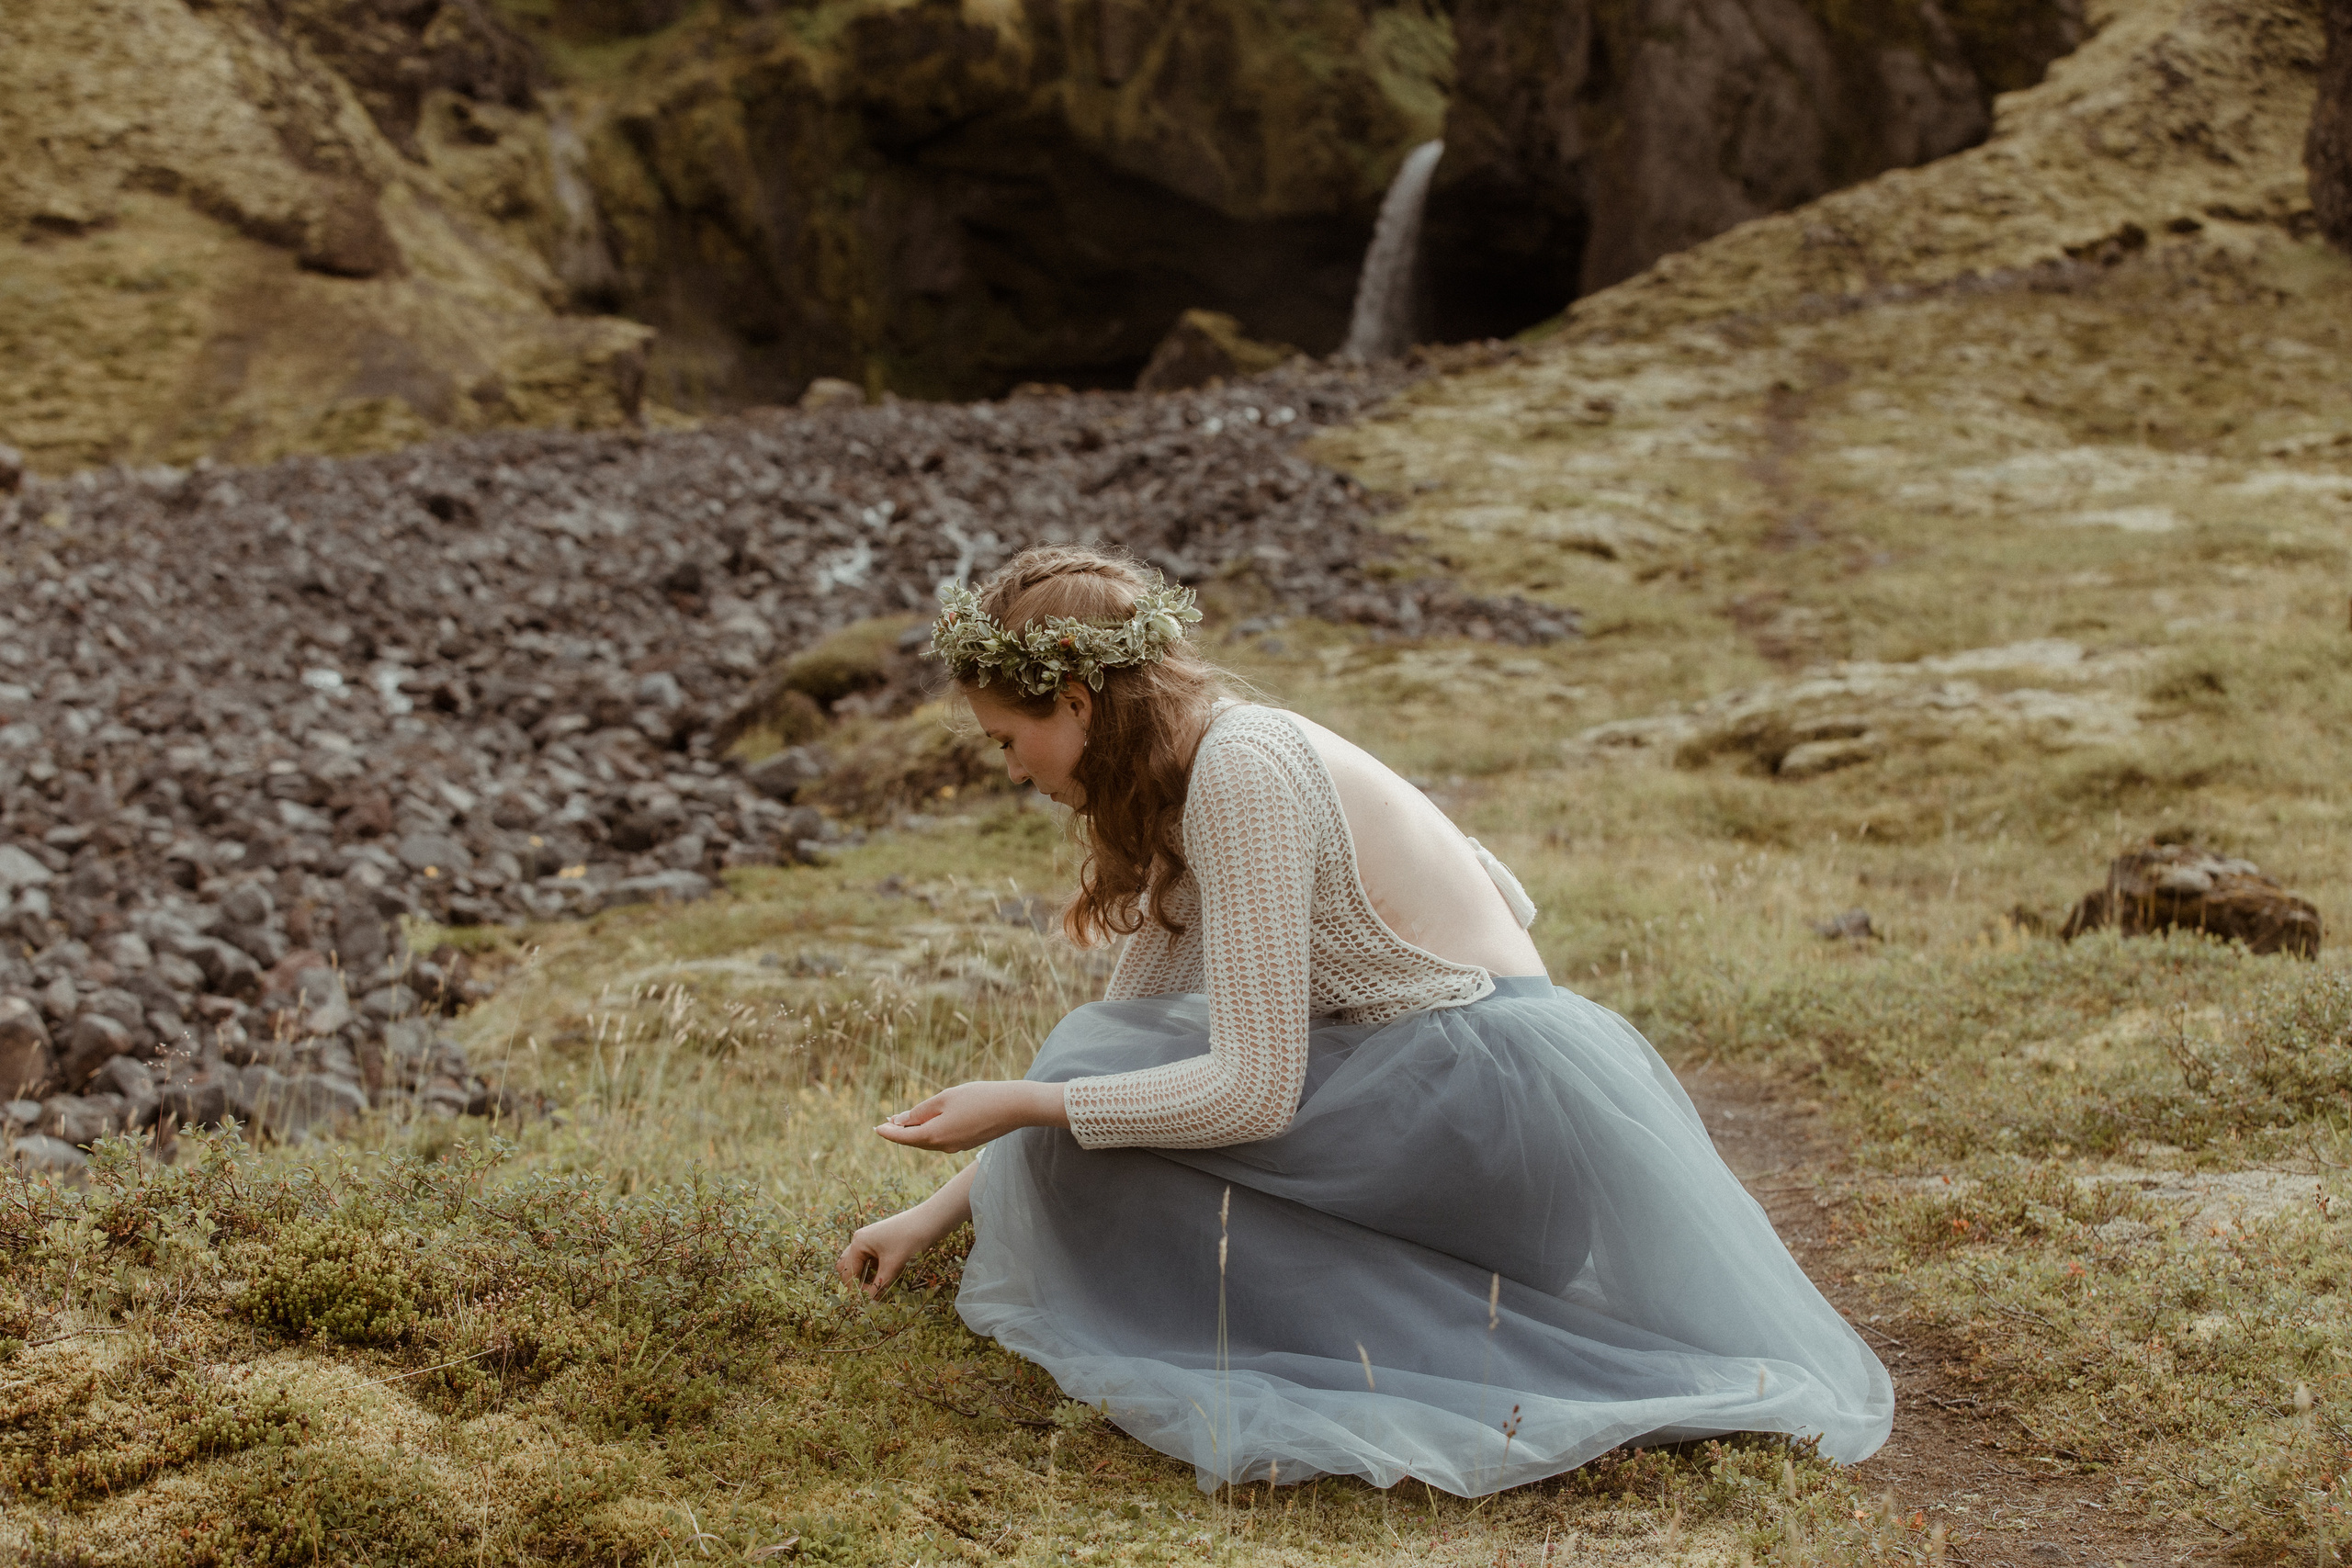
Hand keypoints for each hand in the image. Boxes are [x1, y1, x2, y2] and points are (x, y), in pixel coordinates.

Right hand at [837, 1205, 952, 1297]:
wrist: (931, 1220)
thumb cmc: (910, 1240)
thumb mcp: (893, 1266)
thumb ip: (879, 1287)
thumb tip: (870, 1304)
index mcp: (858, 1243)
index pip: (848, 1273)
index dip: (855, 1290)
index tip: (867, 1303)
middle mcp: (860, 1240)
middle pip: (848, 1267)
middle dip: (856, 1283)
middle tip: (869, 1296)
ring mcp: (870, 1239)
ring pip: (860, 1264)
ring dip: (865, 1278)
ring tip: (877, 1289)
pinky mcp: (880, 1241)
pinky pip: (870, 1260)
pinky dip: (874, 1271)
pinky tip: (885, 1279)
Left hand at [874, 1080, 1065, 1152]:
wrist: (1014, 1107)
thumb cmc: (978, 1098)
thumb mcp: (945, 1099)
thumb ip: (920, 1111)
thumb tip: (900, 1121)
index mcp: (934, 1135)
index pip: (903, 1137)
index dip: (888, 1132)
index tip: (876, 1127)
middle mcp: (944, 1146)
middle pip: (916, 1141)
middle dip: (901, 1132)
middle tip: (886, 1122)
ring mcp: (957, 1147)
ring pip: (930, 1140)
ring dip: (916, 1131)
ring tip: (905, 1121)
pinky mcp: (968, 1142)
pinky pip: (943, 1139)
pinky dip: (932, 1131)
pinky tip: (931, 1122)